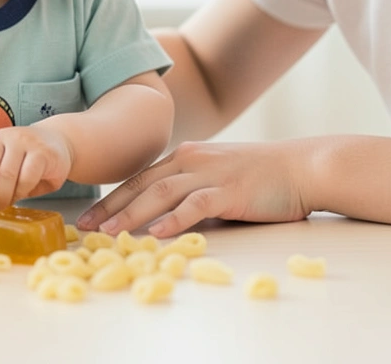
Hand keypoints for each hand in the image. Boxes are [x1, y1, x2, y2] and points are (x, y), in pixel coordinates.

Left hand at [0, 124, 73, 209]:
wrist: (58, 141)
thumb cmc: (27, 155)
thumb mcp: (6, 161)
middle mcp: (13, 137)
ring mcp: (31, 144)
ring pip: (13, 176)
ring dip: (10, 195)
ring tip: (10, 201)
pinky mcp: (46, 154)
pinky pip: (30, 178)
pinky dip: (24, 191)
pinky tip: (24, 193)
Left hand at [76, 140, 310, 236]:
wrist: (303, 167)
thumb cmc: (262, 176)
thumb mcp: (217, 175)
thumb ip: (190, 189)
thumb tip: (164, 216)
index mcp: (186, 157)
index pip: (140, 178)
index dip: (113, 198)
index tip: (91, 217)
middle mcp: (192, 160)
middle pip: (142, 185)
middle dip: (111, 208)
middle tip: (87, 229)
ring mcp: (211, 173)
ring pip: (162, 193)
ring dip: (133, 214)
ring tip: (111, 233)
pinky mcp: (230, 190)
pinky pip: (196, 204)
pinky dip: (174, 219)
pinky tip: (158, 233)